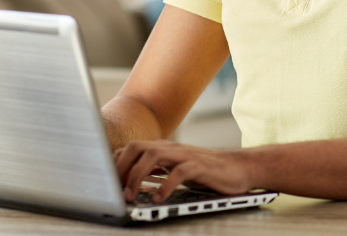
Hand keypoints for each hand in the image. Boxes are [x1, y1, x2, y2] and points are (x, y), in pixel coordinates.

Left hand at [113, 140, 255, 202]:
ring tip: (131, 196)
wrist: (240, 167)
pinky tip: (159, 199)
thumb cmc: (207, 171)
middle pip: (137, 147)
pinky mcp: (200, 166)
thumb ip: (157, 170)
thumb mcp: (176, 168)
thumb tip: (131, 182)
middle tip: (115, 191)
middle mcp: (171, 148)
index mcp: (163, 149)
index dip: (115, 164)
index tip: (106, 183)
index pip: (131, 148)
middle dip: (121, 167)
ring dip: (137, 175)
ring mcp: (185, 155)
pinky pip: (178, 172)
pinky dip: (165, 186)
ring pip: (153, 155)